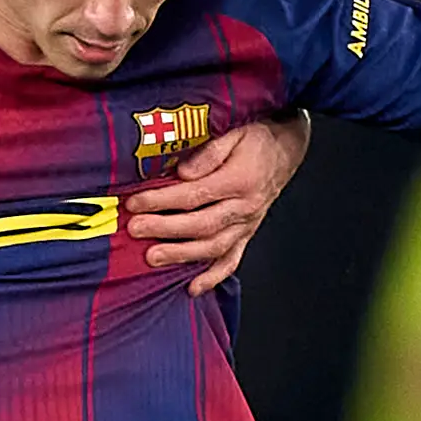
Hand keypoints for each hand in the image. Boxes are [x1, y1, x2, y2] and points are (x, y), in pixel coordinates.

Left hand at [130, 112, 310, 294]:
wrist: (285, 150)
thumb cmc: (257, 139)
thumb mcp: (235, 133)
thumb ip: (209, 153)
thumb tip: (183, 172)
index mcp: (239, 180)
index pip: (194, 194)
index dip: (162, 200)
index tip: (135, 203)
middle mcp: (245, 207)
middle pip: (201, 224)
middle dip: (165, 229)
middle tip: (136, 230)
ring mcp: (246, 225)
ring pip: (213, 247)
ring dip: (181, 254)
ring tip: (153, 257)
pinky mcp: (247, 235)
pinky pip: (231, 260)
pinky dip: (212, 277)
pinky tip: (192, 287)